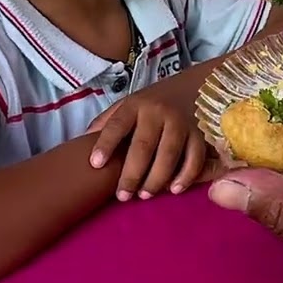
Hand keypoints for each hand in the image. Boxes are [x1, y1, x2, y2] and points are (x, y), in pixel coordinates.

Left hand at [87, 95, 214, 200]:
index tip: (95, 164)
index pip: (117, 124)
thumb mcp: (129, 104)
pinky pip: (194, 158)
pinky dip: (185, 176)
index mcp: (135, 105)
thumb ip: (108, 121)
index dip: (105, 144)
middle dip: (131, 174)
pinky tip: (173, 189)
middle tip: (122, 196)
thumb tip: (82, 143)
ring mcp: (181, 122)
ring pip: (168, 154)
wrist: (194, 86)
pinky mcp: (200, 134)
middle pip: (142, 146)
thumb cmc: (153, 102)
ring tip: (144, 195)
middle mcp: (158, 112)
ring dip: (156, 178)